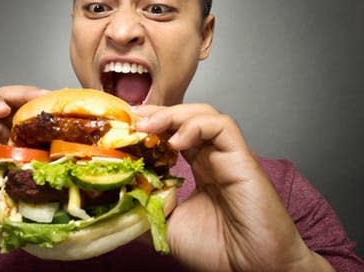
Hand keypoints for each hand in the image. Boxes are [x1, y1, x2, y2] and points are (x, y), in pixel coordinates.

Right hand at [0, 85, 48, 245]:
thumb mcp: (6, 205)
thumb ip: (28, 197)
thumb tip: (63, 198)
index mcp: (16, 152)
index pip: (42, 131)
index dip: (58, 126)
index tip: (78, 125)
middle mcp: (0, 134)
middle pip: (28, 109)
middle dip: (46, 105)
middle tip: (63, 104)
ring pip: (6, 97)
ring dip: (23, 95)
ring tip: (38, 98)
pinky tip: (0, 108)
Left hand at [134, 104, 332, 270]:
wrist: (252, 270)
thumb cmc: (219, 250)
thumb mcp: (167, 227)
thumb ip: (145, 210)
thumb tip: (117, 201)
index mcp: (197, 168)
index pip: (170, 134)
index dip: (147, 127)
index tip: (123, 127)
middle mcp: (211, 157)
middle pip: (183, 118)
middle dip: (155, 114)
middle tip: (130, 119)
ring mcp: (226, 156)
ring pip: (202, 114)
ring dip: (172, 114)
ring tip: (147, 125)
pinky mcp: (241, 159)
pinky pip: (222, 127)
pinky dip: (197, 125)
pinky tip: (176, 139)